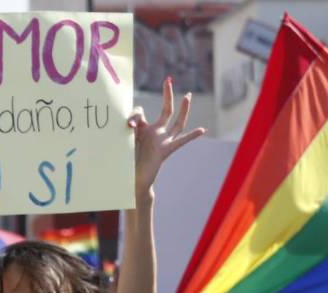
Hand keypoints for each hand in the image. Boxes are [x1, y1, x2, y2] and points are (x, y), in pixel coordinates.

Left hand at [128, 78, 205, 199]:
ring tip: (188, 96)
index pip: (140, 112)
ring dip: (183, 110)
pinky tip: (202, 130)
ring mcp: (163, 141)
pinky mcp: (166, 150)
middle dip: (168, 95)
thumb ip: (129, 127)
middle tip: (168, 79)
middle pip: (166, 110)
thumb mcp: (125, 137)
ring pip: (177, 123)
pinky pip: (181, 142)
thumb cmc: (126, 160)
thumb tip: (130, 123)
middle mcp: (156, 133)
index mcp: (145, 129)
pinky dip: (192, 136)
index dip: (134, 114)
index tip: (128, 123)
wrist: (131, 179)